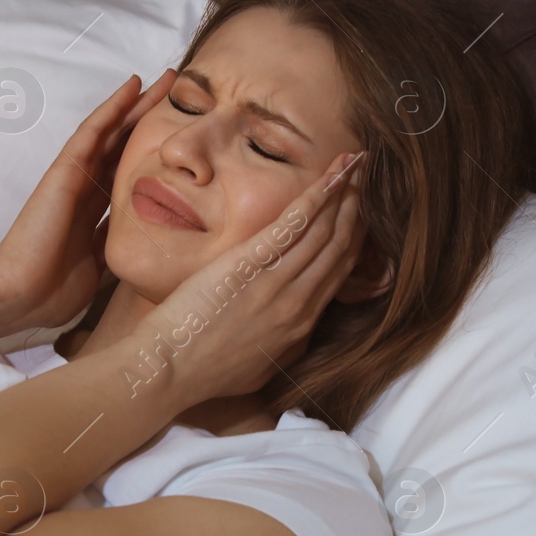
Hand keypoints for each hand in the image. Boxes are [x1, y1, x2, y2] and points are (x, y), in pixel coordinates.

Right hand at [0, 69, 175, 331]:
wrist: (22, 295)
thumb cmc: (55, 292)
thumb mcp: (103, 268)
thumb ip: (121, 250)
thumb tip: (151, 249)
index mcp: (95, 213)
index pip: (129, 175)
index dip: (153, 154)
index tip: (181, 139)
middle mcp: (87, 189)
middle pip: (124, 146)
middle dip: (151, 120)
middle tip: (183, 94)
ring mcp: (75, 176)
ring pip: (112, 130)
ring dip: (138, 103)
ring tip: (166, 79)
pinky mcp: (66, 169)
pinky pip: (92, 131)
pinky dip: (112, 107)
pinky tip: (133, 85)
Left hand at [120, 149, 367, 404]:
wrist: (170, 370)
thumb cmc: (204, 371)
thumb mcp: (259, 365)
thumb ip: (284, 342)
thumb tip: (296, 325)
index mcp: (301, 324)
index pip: (339, 273)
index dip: (355, 237)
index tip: (361, 211)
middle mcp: (299, 303)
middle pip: (340, 247)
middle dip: (356, 207)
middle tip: (365, 174)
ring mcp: (278, 283)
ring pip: (325, 232)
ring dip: (343, 193)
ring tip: (353, 163)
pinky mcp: (251, 265)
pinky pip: (295, 226)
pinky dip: (317, 198)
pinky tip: (331, 176)